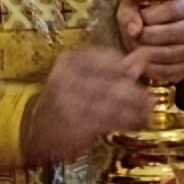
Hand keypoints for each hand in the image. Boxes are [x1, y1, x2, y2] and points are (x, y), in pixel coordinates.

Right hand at [23, 46, 162, 163]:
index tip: (139, 77)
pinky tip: (136, 124)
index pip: (107, 58)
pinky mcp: (75, 123)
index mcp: (69, 60)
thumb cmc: (62, 100)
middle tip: (150, 100)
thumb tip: (144, 55)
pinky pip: (108, 121)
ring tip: (146, 114)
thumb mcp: (83, 77)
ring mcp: (70, 101)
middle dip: (136, 93)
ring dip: (135, 110)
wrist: (34, 128)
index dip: (127, 69)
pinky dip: (126, 123)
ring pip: (113, 103)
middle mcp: (67, 77)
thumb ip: (114, 67)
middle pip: (113, 81)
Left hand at [116, 0, 183, 83]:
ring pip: (175, 53)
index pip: (173, 10)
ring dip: (151, 54)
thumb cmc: (141, 15)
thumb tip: (134, 31)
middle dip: (151, 38)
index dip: (151, 17)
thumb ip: (130, 15)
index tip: (138, 21)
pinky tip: (143, 65)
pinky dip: (156, 70)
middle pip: (176, 32)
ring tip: (136, 51)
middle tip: (135, 39)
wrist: (148, 32)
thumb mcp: (131, 7)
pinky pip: (176, 71)